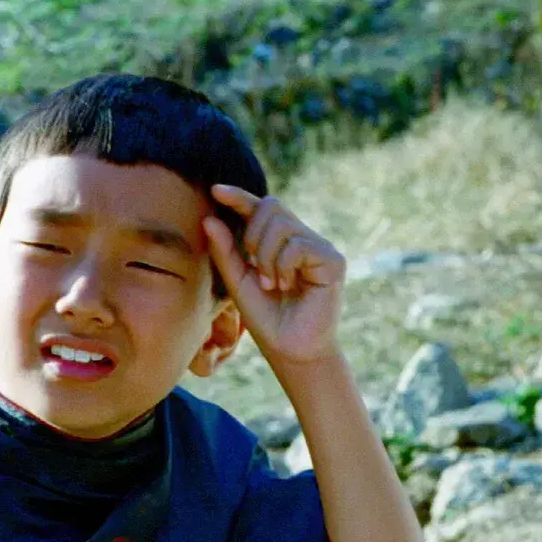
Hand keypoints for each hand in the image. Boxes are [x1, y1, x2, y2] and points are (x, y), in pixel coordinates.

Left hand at [202, 185, 345, 364]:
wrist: (289, 350)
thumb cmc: (266, 318)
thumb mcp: (237, 281)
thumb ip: (224, 251)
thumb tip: (208, 219)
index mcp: (279, 242)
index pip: (260, 208)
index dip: (239, 197)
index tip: (216, 190)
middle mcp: (301, 238)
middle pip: (271, 207)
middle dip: (252, 236)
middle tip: (256, 269)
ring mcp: (319, 247)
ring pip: (282, 224)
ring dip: (266, 257)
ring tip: (272, 284)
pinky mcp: (333, 260)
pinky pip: (298, 245)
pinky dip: (283, 266)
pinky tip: (288, 286)